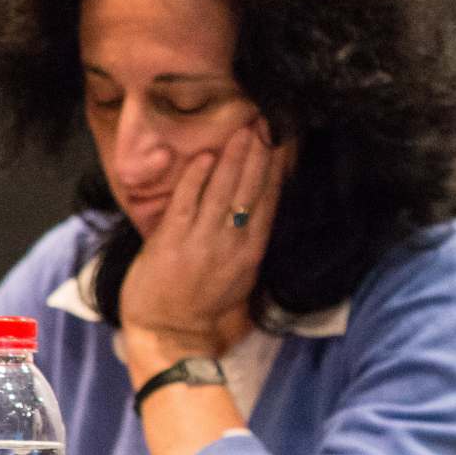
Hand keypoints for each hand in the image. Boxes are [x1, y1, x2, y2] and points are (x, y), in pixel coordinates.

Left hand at [119, 118, 288, 367]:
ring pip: (222, 192)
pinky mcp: (171, 241)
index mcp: (251, 252)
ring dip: (234, 158)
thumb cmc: (206, 307)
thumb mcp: (240, 276)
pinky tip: (204, 156)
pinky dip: (195, 178)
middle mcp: (231, 245)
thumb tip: (259, 203)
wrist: (171, 333)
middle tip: (266, 121)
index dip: (277, 168)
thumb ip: (248, 240)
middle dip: (259, 153)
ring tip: (244, 129)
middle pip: (250, 190)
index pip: (269, 201)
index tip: (284, 139)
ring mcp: (201, 242)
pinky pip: (186, 201)